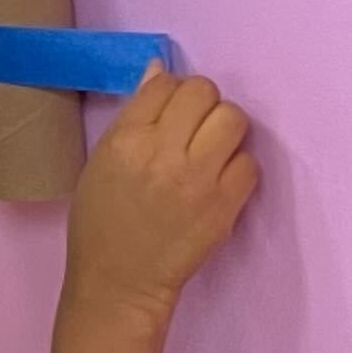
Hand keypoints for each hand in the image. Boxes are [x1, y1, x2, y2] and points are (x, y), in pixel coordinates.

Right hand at [62, 70, 257, 327]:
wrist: (120, 281)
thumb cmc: (102, 222)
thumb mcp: (102, 161)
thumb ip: (134, 116)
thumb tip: (160, 71)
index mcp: (126, 140)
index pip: (166, 84)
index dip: (172, 94)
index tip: (172, 114)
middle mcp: (163, 153)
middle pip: (204, 92)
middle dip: (202, 105)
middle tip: (194, 130)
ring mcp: (198, 180)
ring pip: (233, 119)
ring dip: (224, 130)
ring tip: (211, 151)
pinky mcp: (224, 207)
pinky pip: (250, 163)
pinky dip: (237, 167)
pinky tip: (220, 181)